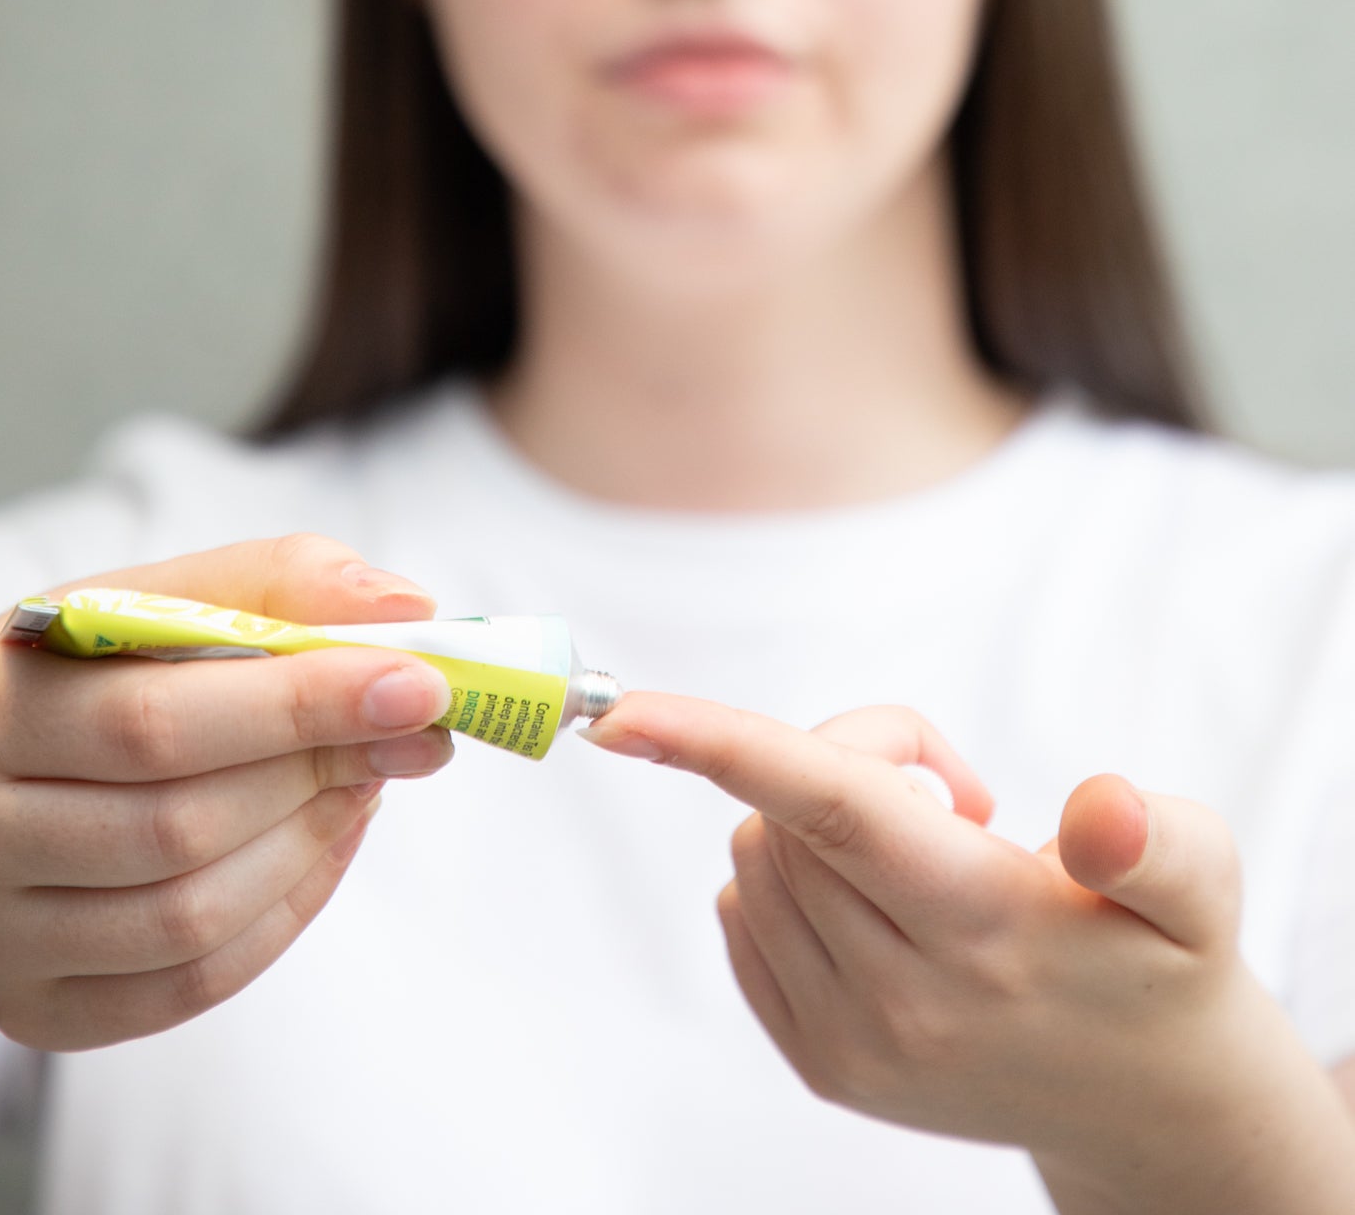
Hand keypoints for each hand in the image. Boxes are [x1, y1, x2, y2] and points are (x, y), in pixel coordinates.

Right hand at [0, 533, 453, 1050]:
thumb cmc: (89, 672)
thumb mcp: (153, 601)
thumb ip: (275, 583)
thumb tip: (402, 607)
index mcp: (2, 709)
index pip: (160, 722)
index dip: (302, 705)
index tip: (416, 683)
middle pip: (181, 826)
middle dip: (322, 771)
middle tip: (413, 732)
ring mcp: (8, 935)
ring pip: (190, 917)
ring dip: (310, 842)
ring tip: (364, 776)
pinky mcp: (45, 1006)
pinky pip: (189, 984)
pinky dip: (283, 913)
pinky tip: (326, 840)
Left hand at [581, 693, 1262, 1173]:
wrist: (1145, 1102)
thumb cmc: (1165, 959)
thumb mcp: (1199, 887)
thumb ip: (1157, 842)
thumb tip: (1097, 812)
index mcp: (986, 930)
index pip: (833, 809)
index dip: (723, 746)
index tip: (617, 714)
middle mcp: (903, 1001)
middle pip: (789, 812)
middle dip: (853, 757)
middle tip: (951, 790)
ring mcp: (851, 1042)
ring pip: (754, 859)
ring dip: (818, 818)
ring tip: (931, 852)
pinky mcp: (821, 1061)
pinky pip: (742, 915)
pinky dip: (789, 875)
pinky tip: (881, 898)